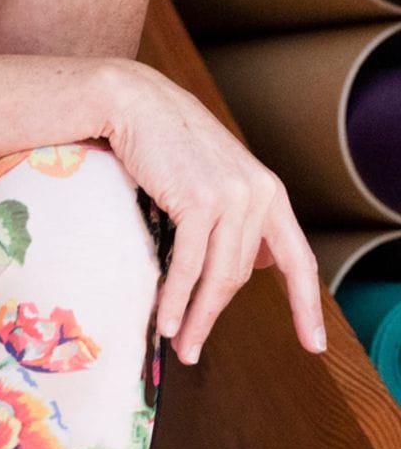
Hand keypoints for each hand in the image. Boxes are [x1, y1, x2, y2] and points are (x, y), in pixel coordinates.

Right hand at [102, 59, 327, 364]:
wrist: (135, 102)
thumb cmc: (170, 140)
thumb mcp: (217, 176)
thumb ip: (241, 217)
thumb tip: (259, 266)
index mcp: (268, 191)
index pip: (298, 259)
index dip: (306, 306)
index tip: (313, 344)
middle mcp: (257, 193)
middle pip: (241, 275)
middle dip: (215, 315)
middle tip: (194, 346)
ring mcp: (231, 196)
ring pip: (218, 275)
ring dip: (197, 317)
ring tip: (181, 344)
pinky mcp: (199, 201)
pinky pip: (189, 265)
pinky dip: (177, 299)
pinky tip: (167, 321)